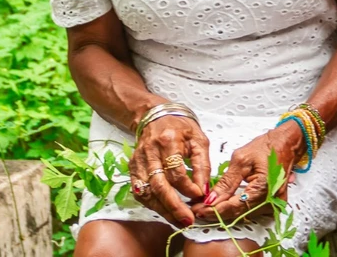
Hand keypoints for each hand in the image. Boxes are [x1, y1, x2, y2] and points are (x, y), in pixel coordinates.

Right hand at [129, 113, 211, 228]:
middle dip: (173, 206)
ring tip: (179, 221)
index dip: (187, 187)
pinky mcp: (132, 169)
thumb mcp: (198, 140)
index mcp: (168, 141)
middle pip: (159, 185)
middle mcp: (150, 152)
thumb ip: (202, 165)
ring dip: (163, 210)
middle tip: (188, 220)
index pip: (175, 171)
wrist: (156, 116)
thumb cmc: (180, 128)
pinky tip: (166, 212)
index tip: (199, 197)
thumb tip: (203, 190)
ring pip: (147, 192)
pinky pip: (141, 192)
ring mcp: (138, 161)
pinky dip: (153, 205)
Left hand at [192, 125, 303, 224]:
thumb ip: (226, 182)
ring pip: (243, 214)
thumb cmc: (267, 146)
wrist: (287, 143)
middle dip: (216, 212)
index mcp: (264, 187)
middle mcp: (271, 200)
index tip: (197, 209)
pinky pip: (250, 210)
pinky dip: (236, 208)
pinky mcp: (272, 203)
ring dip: (225, 211)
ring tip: (207, 206)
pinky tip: (223, 204)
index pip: (234, 206)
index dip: (214, 210)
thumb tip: (211, 199)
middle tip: (197, 208)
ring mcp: (273, 203)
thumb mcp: (241, 159)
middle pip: (238, 213)